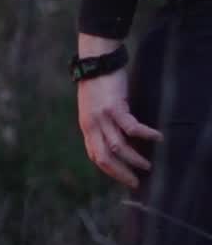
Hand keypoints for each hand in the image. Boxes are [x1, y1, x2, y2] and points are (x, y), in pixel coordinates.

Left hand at [77, 67, 163, 189]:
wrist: (95, 62)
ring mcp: (102, 117)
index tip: (125, 178)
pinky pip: (131, 127)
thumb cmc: (97, 84)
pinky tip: (157, 138)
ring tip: (148, 166)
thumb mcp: (93, 109)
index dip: (111, 170)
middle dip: (121, 173)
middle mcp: (92, 125)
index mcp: (87, 127)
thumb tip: (116, 140)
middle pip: (105, 158)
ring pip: (118, 147)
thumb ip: (100, 125)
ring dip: (134, 159)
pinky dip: (145, 135)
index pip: (96, 156)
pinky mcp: (114, 107)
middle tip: (136, 182)